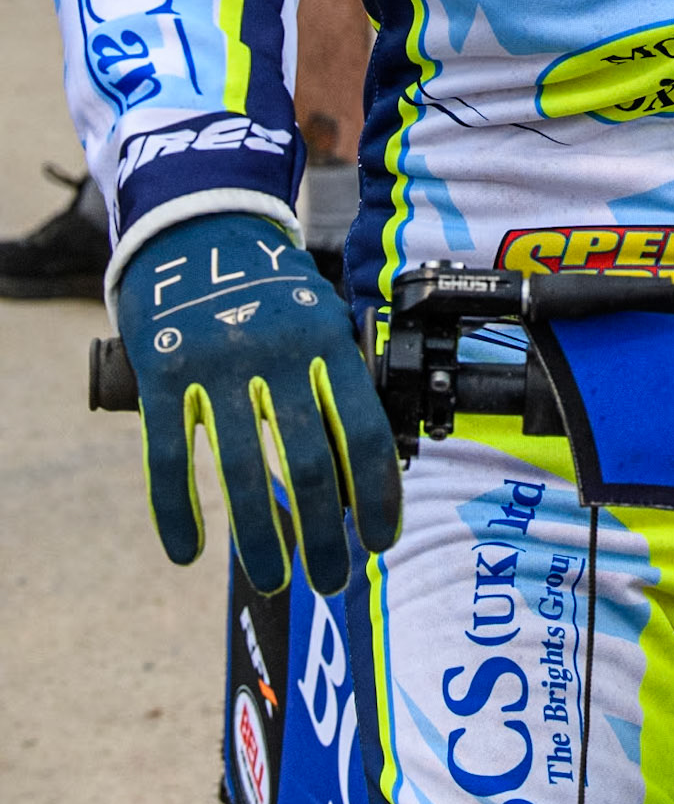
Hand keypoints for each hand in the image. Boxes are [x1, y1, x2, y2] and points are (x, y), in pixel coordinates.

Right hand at [117, 212, 400, 594]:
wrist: (194, 225)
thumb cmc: (266, 283)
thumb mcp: (317, 311)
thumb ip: (335, 377)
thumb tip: (363, 463)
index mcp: (326, 338)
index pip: (365, 431)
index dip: (377, 495)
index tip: (381, 541)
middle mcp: (276, 352)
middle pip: (310, 464)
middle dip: (324, 535)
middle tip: (331, 578)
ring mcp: (215, 363)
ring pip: (241, 470)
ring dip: (261, 538)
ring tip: (275, 576)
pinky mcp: (162, 372)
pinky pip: (169, 456)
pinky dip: (177, 511)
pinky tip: (188, 552)